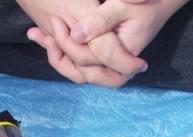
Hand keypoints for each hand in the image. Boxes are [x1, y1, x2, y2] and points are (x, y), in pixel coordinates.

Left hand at [25, 0, 186, 86]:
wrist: (155, 5)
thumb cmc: (141, 4)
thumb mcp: (121, 6)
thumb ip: (99, 22)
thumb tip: (76, 35)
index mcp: (124, 59)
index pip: (90, 62)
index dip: (69, 46)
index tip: (56, 23)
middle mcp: (117, 69)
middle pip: (82, 74)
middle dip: (59, 56)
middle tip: (43, 34)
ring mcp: (109, 67)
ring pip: (78, 73)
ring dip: (56, 56)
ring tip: (37, 36)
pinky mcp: (102, 62)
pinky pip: (79, 65)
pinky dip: (60, 53)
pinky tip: (43, 38)